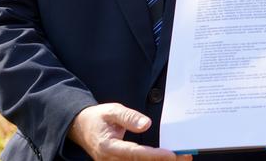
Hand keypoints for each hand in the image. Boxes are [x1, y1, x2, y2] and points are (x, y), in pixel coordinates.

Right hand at [68, 103, 190, 159]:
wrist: (81, 128)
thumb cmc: (98, 118)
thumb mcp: (112, 110)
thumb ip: (128, 117)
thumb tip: (146, 124)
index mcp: (108, 147)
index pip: (134, 153)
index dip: (153, 156)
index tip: (171, 155)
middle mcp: (111, 160)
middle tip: (185, 157)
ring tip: (182, 158)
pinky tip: (166, 159)